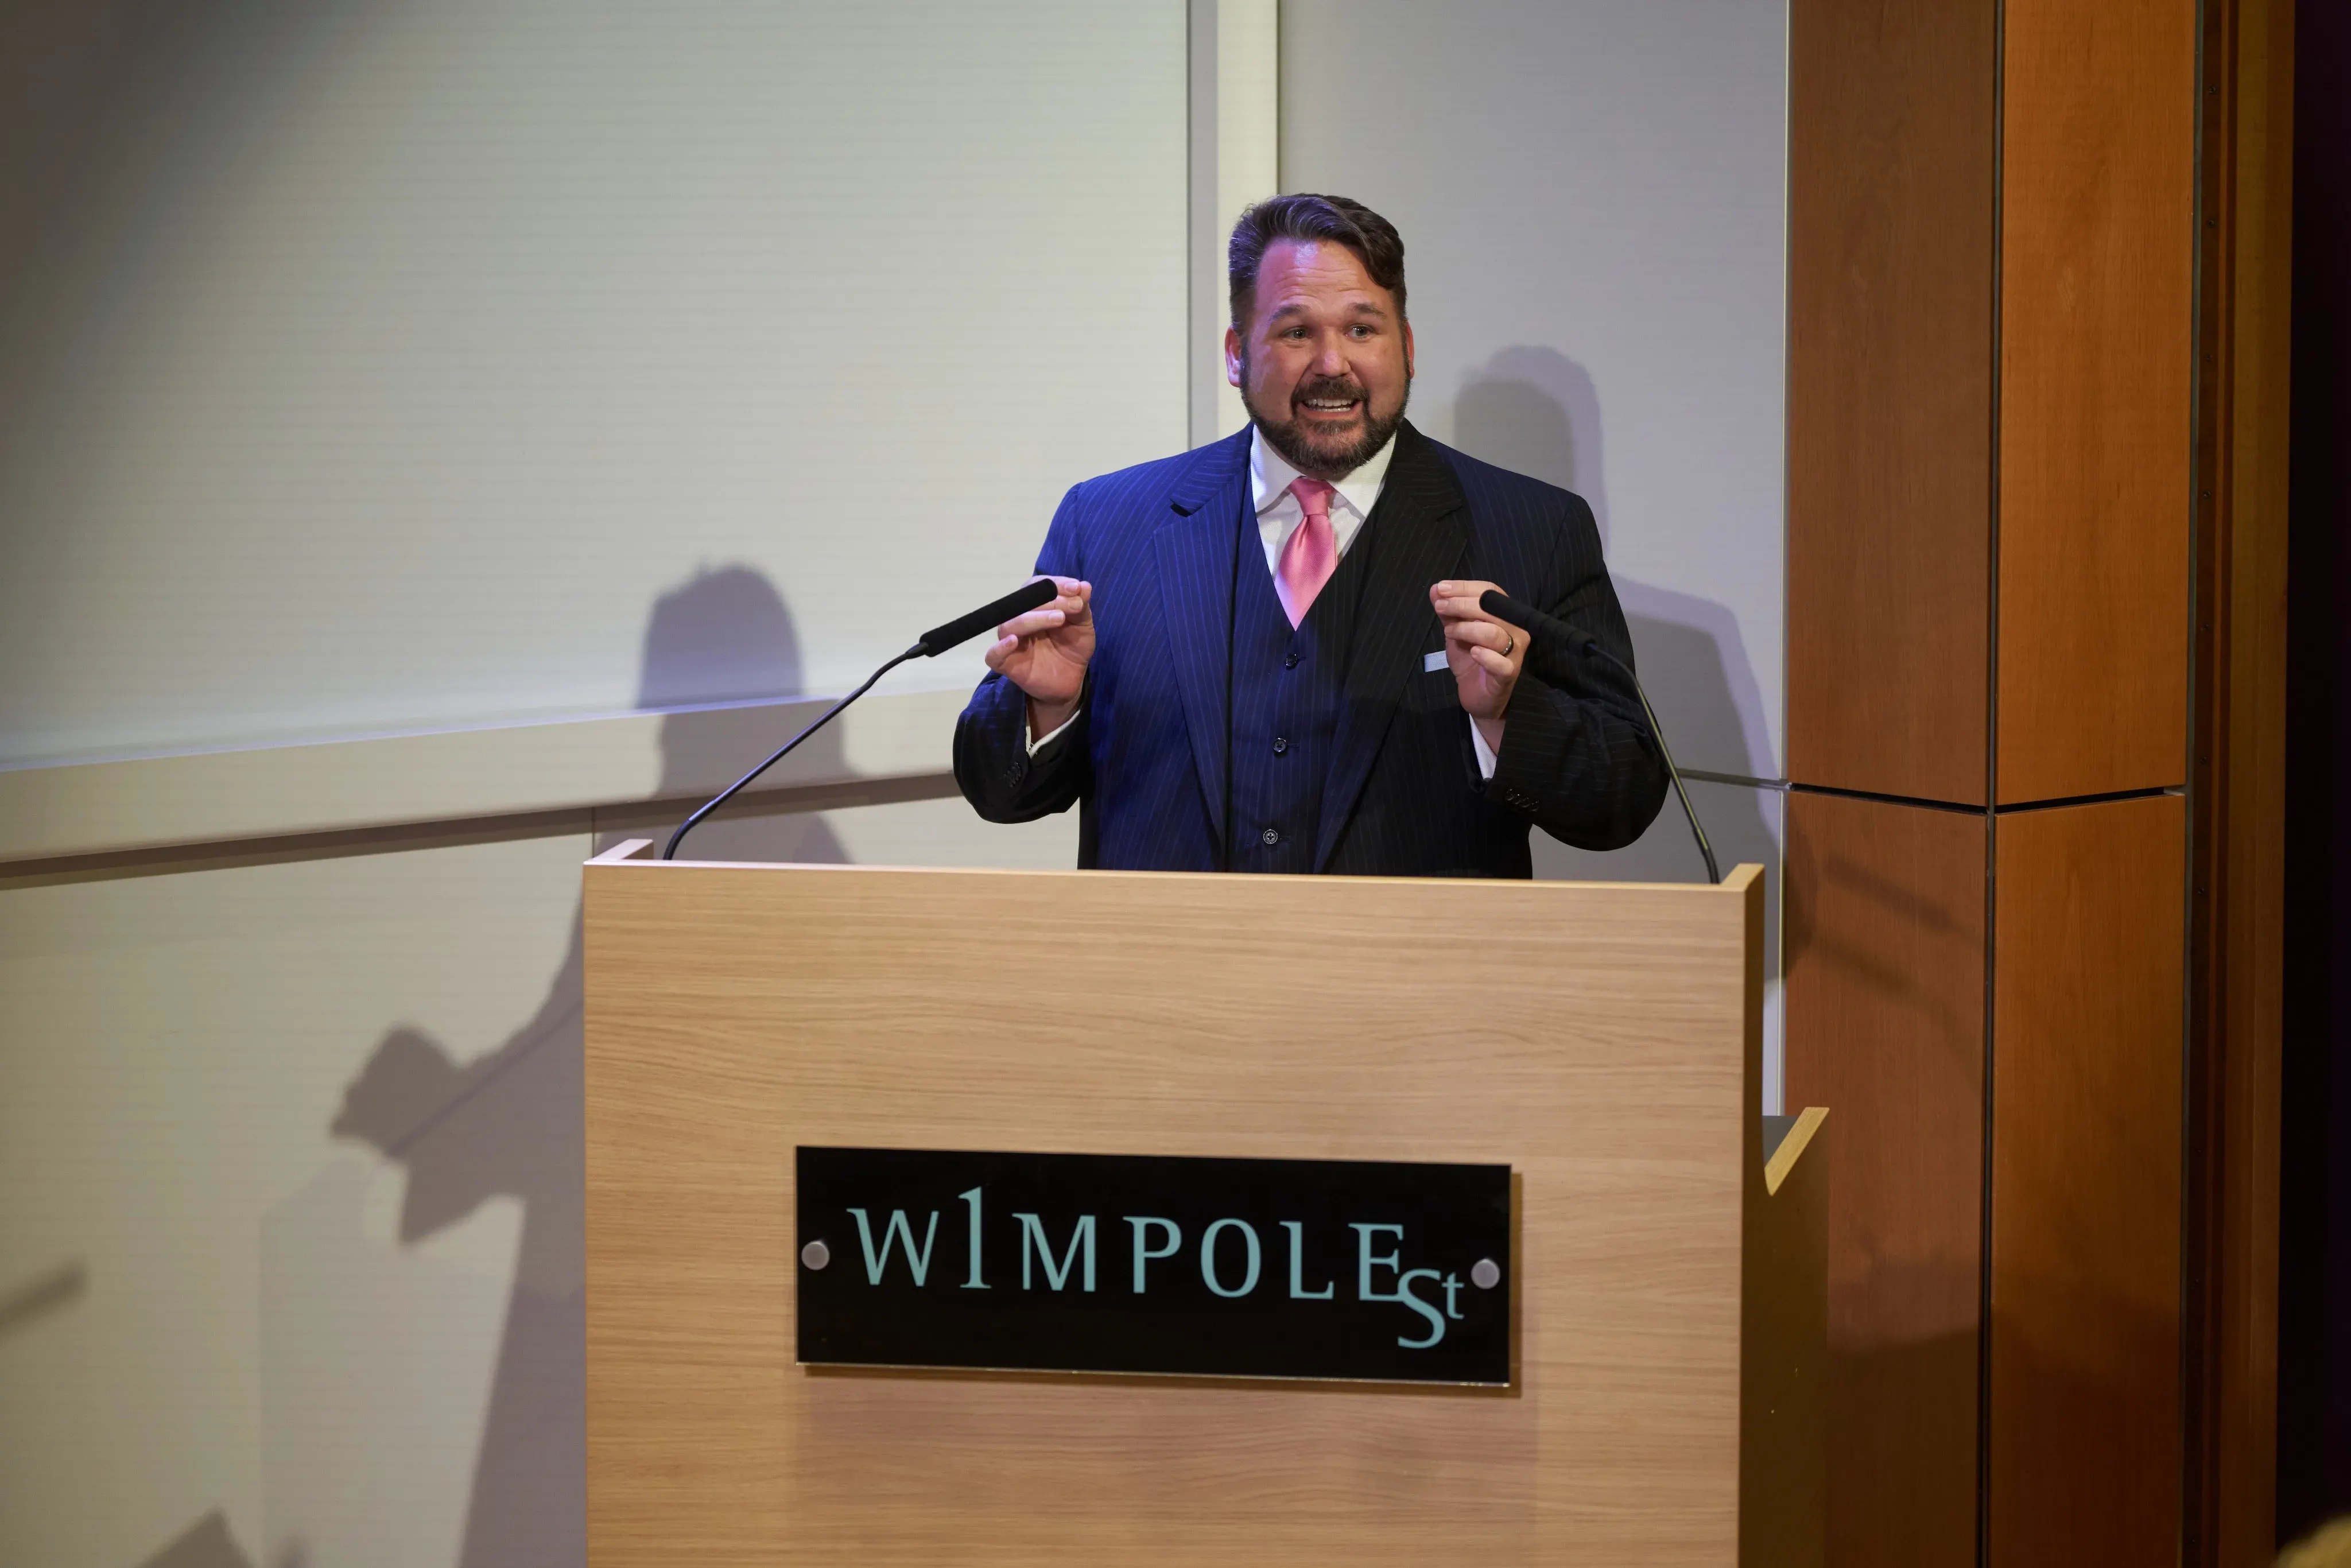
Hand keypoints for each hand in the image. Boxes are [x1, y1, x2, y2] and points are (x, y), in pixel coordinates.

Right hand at [984, 575, 1093, 735]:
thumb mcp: (1082, 626)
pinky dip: (1000, 647)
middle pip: (1024, 603)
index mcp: (1034, 606)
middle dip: (1052, 601)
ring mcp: (1010, 640)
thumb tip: (1085, 586)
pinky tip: (1014, 641)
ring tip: (1060, 619)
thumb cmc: (1072, 648)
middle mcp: (1019, 619)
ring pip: (1010, 625)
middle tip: (1076, 605)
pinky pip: (993, 655)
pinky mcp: (1005, 663)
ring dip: (1034, 618)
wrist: (1072, 680)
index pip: (1036, 586)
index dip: (1055, 584)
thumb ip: (1081, 607)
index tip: (1077, 588)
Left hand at [1429, 579, 1525, 751]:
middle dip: (1461, 604)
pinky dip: (1485, 655)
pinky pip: (1501, 662)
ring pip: (1493, 632)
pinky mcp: (1509, 674)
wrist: (1479, 697)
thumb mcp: (1455, 632)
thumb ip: (1448, 612)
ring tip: (1450, 632)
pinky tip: (1473, 653)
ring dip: (1466, 628)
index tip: (1441, 589)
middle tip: (1440, 608)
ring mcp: (1515, 652)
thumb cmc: (1471, 661)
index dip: (1465, 587)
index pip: (1489, 591)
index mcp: (1504, 614)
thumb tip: (1435, 589)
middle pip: (1491, 608)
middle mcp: (1515, 629)